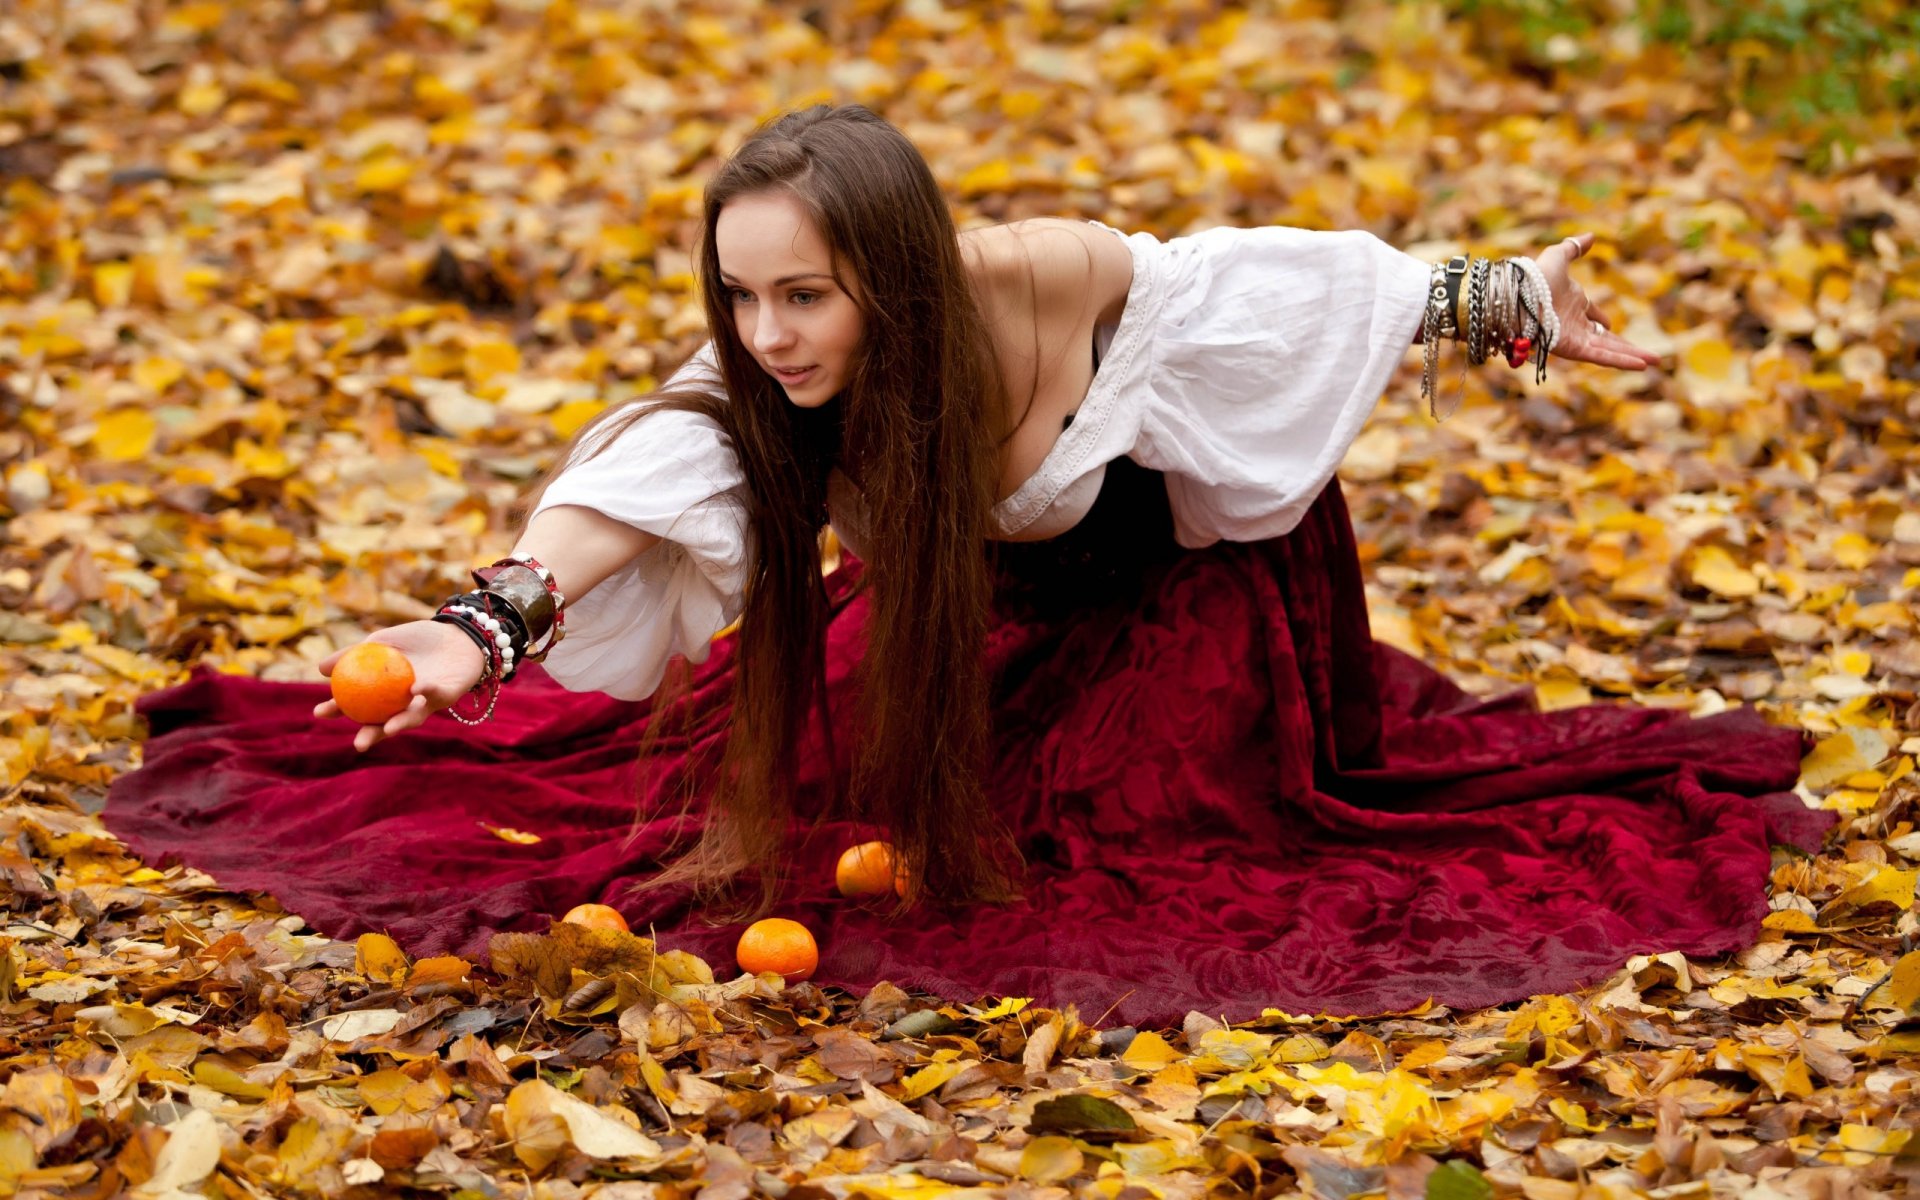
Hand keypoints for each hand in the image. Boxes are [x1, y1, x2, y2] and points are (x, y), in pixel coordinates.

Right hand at [312, 620, 489, 751]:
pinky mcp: (450, 694)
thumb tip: (319, 668)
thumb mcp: (381, 641)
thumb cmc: (416, 639)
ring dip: (402, 725)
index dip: (340, 711)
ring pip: (413, 718)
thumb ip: (353, 654)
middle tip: (358, 744)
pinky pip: (437, 695)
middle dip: (372, 736)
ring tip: (388, 729)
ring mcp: (428, 701)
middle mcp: (406, 703)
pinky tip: (415, 688)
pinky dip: (427, 691)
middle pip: (385, 724)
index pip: (359, 706)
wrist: (455, 631)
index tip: (320, 712)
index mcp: (386, 693)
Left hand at [1533, 233, 1661, 371]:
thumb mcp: (1558, 257)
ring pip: (1609, 350)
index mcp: (1572, 305)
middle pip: (1606, 338)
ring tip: (1655, 362)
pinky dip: (1621, 361)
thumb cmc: (1534, 276)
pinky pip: (1602, 356)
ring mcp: (1576, 338)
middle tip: (1648, 354)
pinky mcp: (1574, 349)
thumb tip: (1591, 236)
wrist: (1518, 297)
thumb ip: (1573, 248)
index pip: (1592, 317)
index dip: (1602, 321)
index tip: (1609, 325)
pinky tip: (1641, 365)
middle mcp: (1575, 324)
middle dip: (1627, 346)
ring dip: (1632, 356)